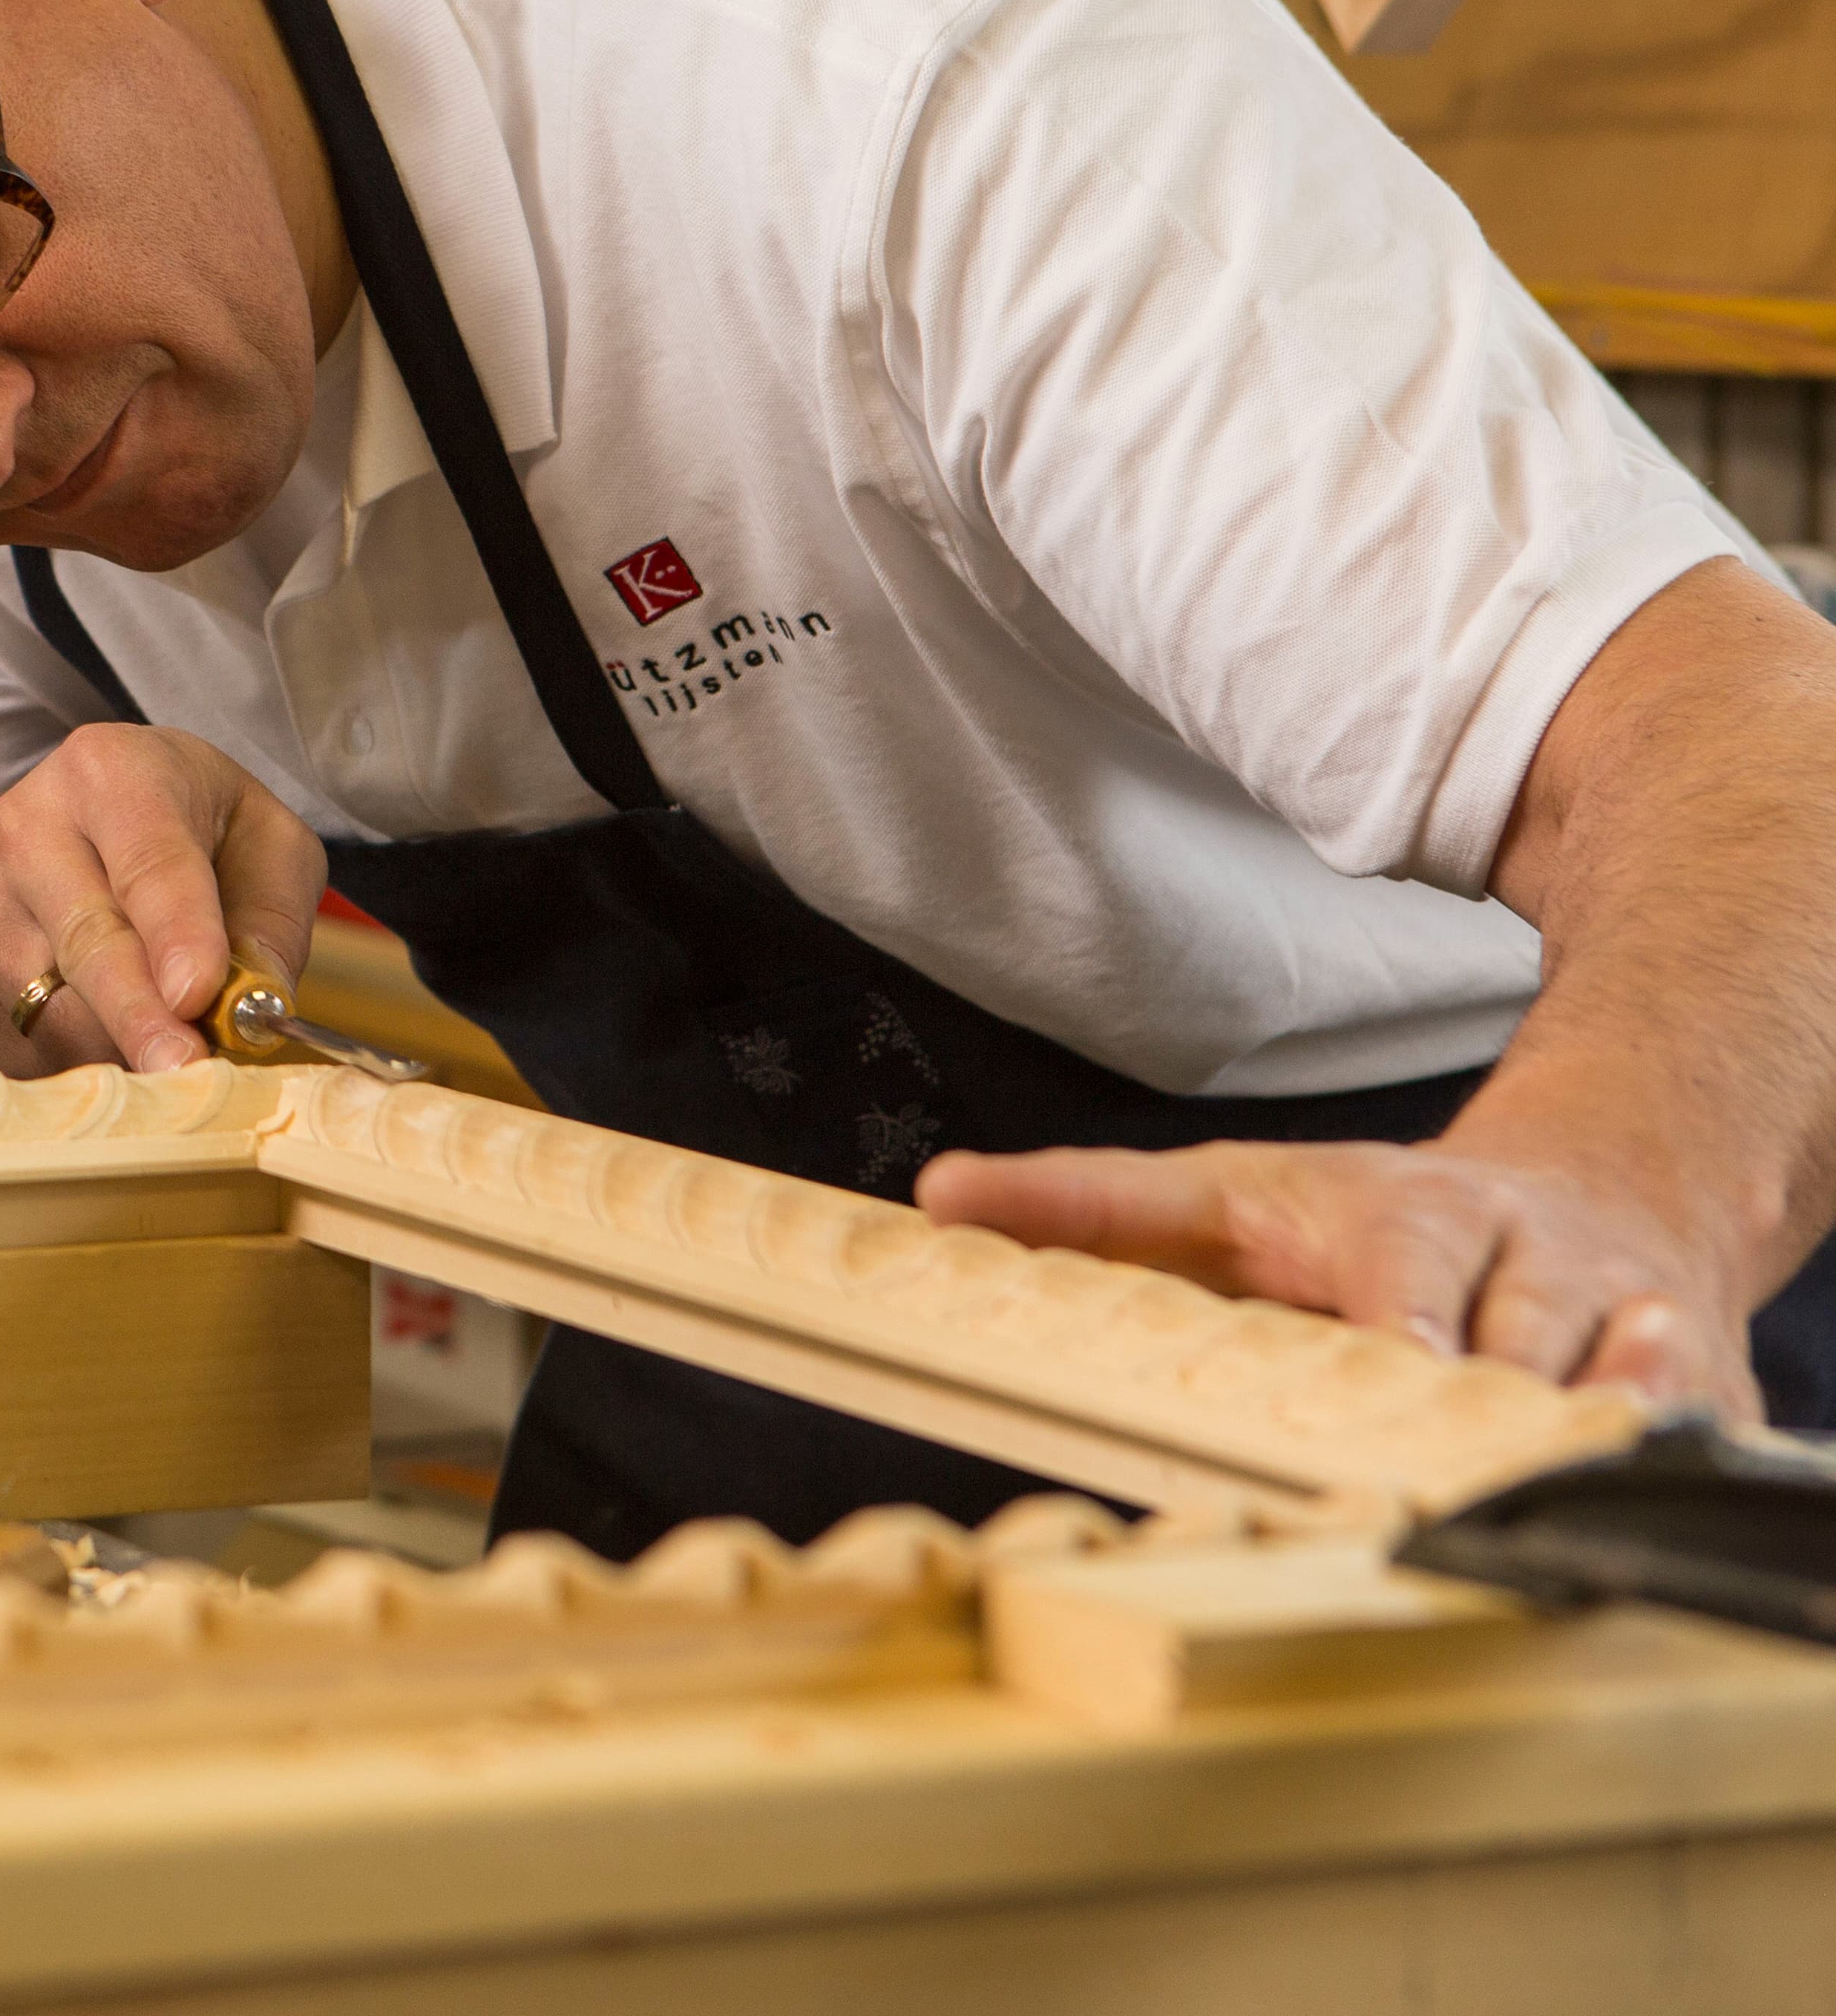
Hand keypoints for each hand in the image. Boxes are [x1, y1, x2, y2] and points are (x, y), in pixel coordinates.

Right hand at [0, 726, 324, 1078]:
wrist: (98, 829)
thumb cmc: (200, 836)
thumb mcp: (269, 849)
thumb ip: (270, 924)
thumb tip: (248, 1009)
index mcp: (112, 772)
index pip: (148, 864)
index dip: (174, 934)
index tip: (197, 994)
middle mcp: (27, 823)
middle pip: (89, 942)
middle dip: (140, 1016)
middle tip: (186, 1071)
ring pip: (52, 1007)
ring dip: (120, 1048)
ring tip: (169, 1041)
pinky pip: (16, 1042)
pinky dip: (75, 1062)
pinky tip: (110, 1036)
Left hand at [914, 1137, 1759, 1422]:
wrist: (1583, 1182)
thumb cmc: (1370, 1217)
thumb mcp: (1225, 1191)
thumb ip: (1090, 1205)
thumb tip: (936, 1196)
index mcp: (1400, 1214)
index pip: (1392, 1259)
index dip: (1400, 1311)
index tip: (1399, 1349)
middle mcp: (1517, 1250)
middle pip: (1513, 1319)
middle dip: (1495, 1374)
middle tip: (1468, 1424)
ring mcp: (1615, 1308)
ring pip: (1624, 1368)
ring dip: (1597, 1413)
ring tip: (1570, 1451)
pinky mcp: (1696, 1368)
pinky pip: (1707, 1417)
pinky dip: (1683, 1443)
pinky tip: (1657, 1463)